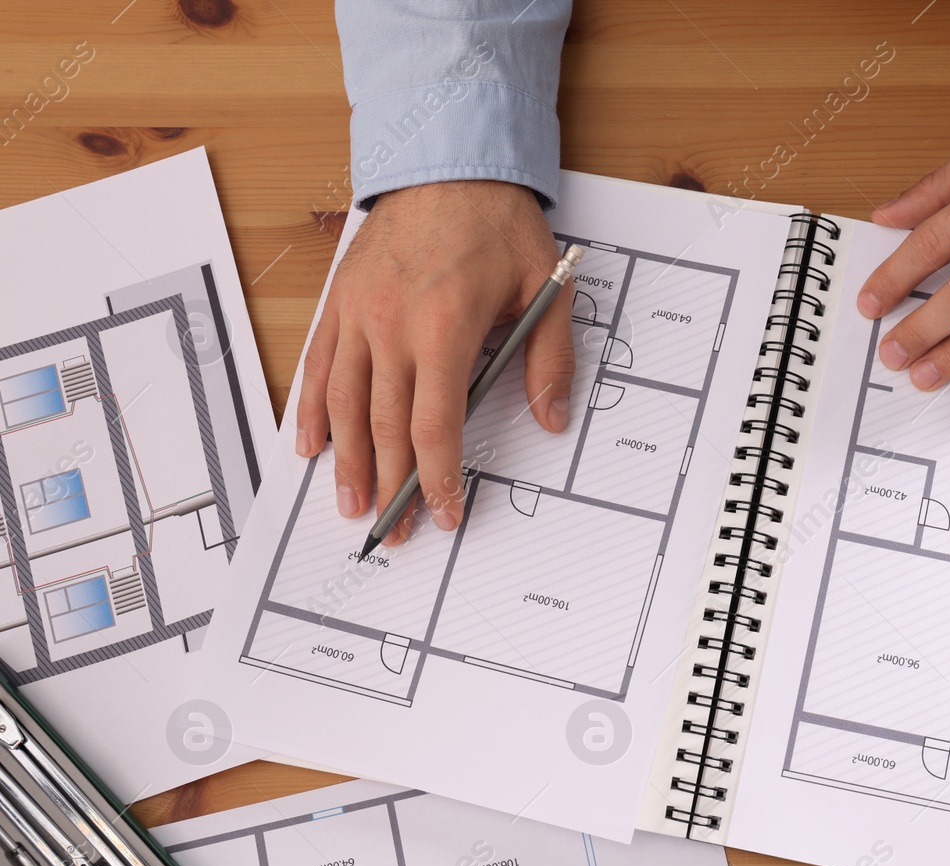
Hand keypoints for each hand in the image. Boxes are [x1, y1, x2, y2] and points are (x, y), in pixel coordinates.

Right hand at [295, 179, 573, 541]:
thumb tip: (551, 419)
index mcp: (443, 327)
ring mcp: (357, 312)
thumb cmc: (497, 223)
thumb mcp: (546, 286)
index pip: (434, 424)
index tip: (443, 512)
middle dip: (390, 485)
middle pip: (383, 426)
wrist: (448, 160)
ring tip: (349, 504)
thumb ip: (548, 358)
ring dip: (345, 461)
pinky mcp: (339, 300)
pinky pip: (317, 364)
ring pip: (342, 402)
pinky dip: (310, 408)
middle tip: (393, 531)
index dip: (437, 476)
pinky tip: (309, 446)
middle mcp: (391, 324)